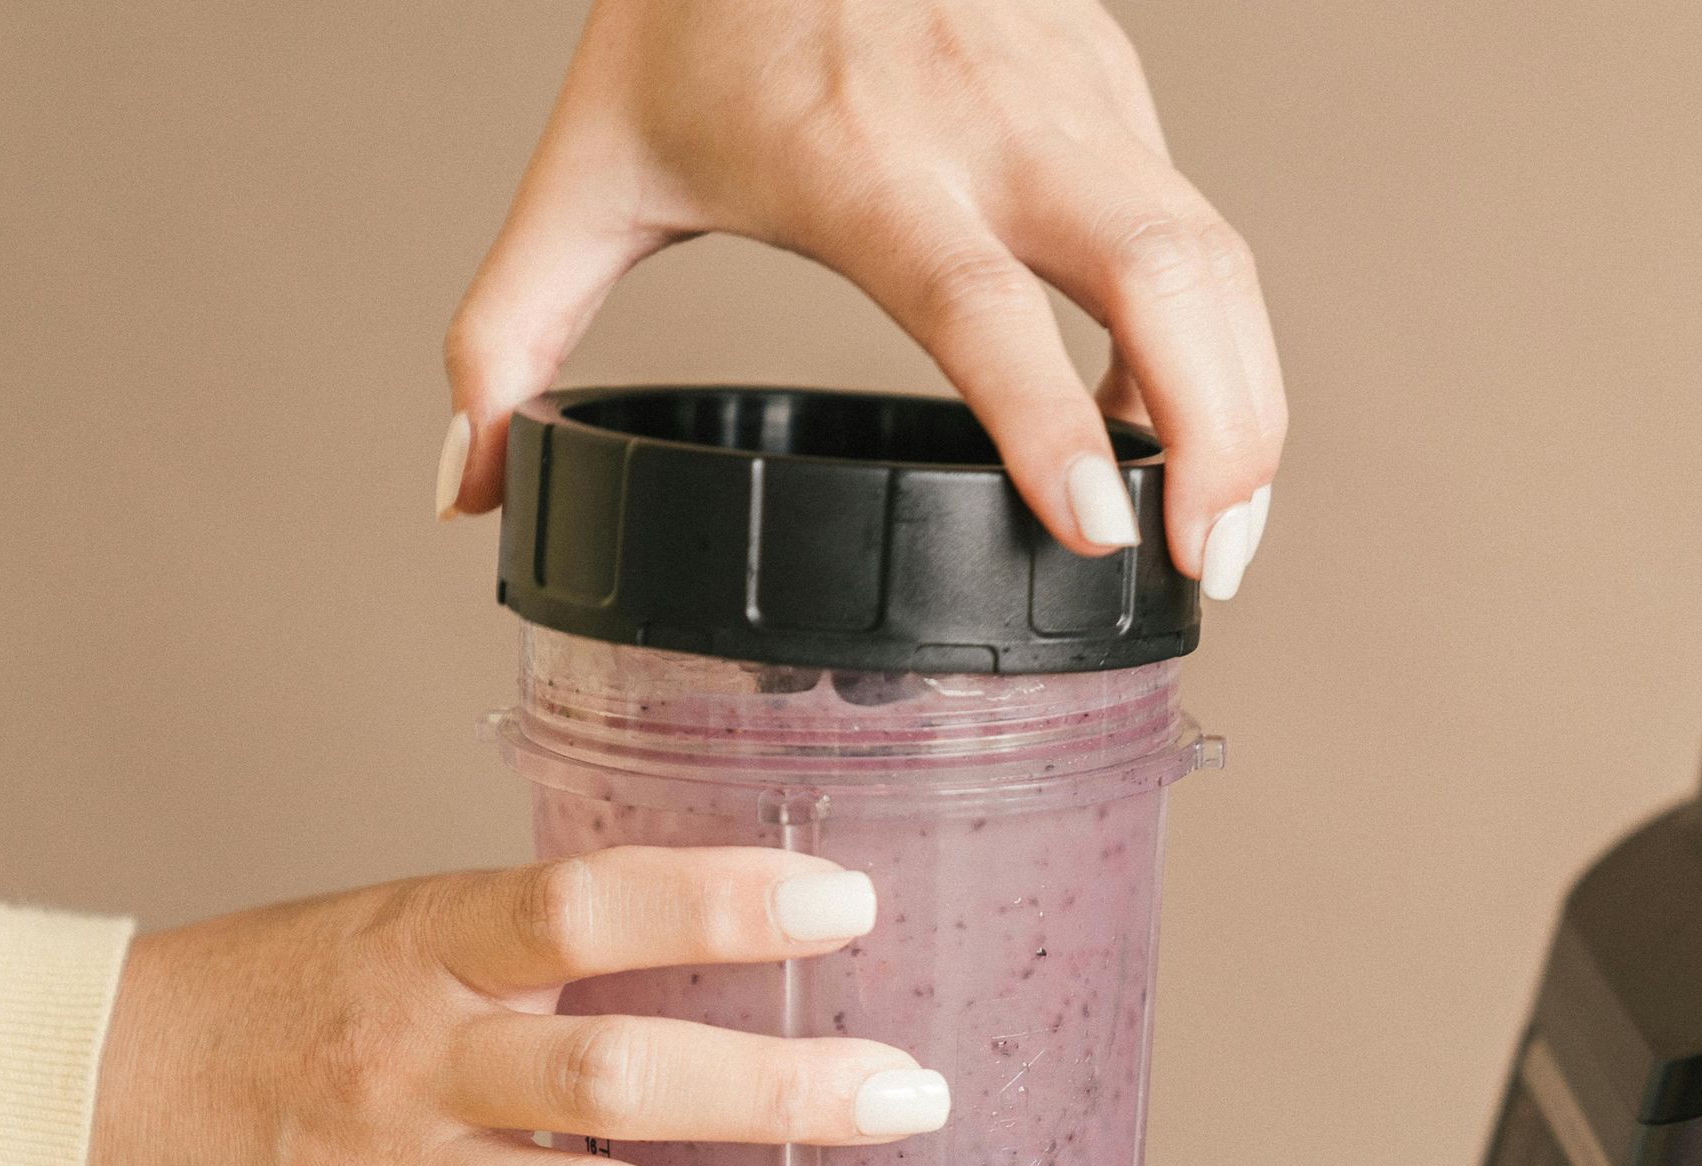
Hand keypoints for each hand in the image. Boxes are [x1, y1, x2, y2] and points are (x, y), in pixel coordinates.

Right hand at [74, 850, 945, 1165]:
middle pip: (616, 1076)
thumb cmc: (280, 1004)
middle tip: (912, 1097)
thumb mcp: (397, 927)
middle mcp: (417, 1065)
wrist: (106, 1100)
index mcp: (428, 947)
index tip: (848, 907)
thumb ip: (537, 943)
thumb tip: (724, 923)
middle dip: (776, 1088)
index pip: (585, 906)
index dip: (718, 903)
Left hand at [439, 0, 1283, 596]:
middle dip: (1215, 432)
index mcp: (862, 160)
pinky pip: (1196, 229)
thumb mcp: (591, 162)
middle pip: (1162, 275)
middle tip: (1207, 572)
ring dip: (1239, 399)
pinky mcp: (1113, 81)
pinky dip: (1213, 343)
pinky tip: (1180, 440)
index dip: (1045, 418)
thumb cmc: (697, 0)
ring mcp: (1072, 95)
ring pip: (1211, 254)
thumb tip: (462, 488)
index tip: (1098, 528)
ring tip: (1221, 535)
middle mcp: (992, 122)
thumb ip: (510, 333)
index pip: (980, 301)